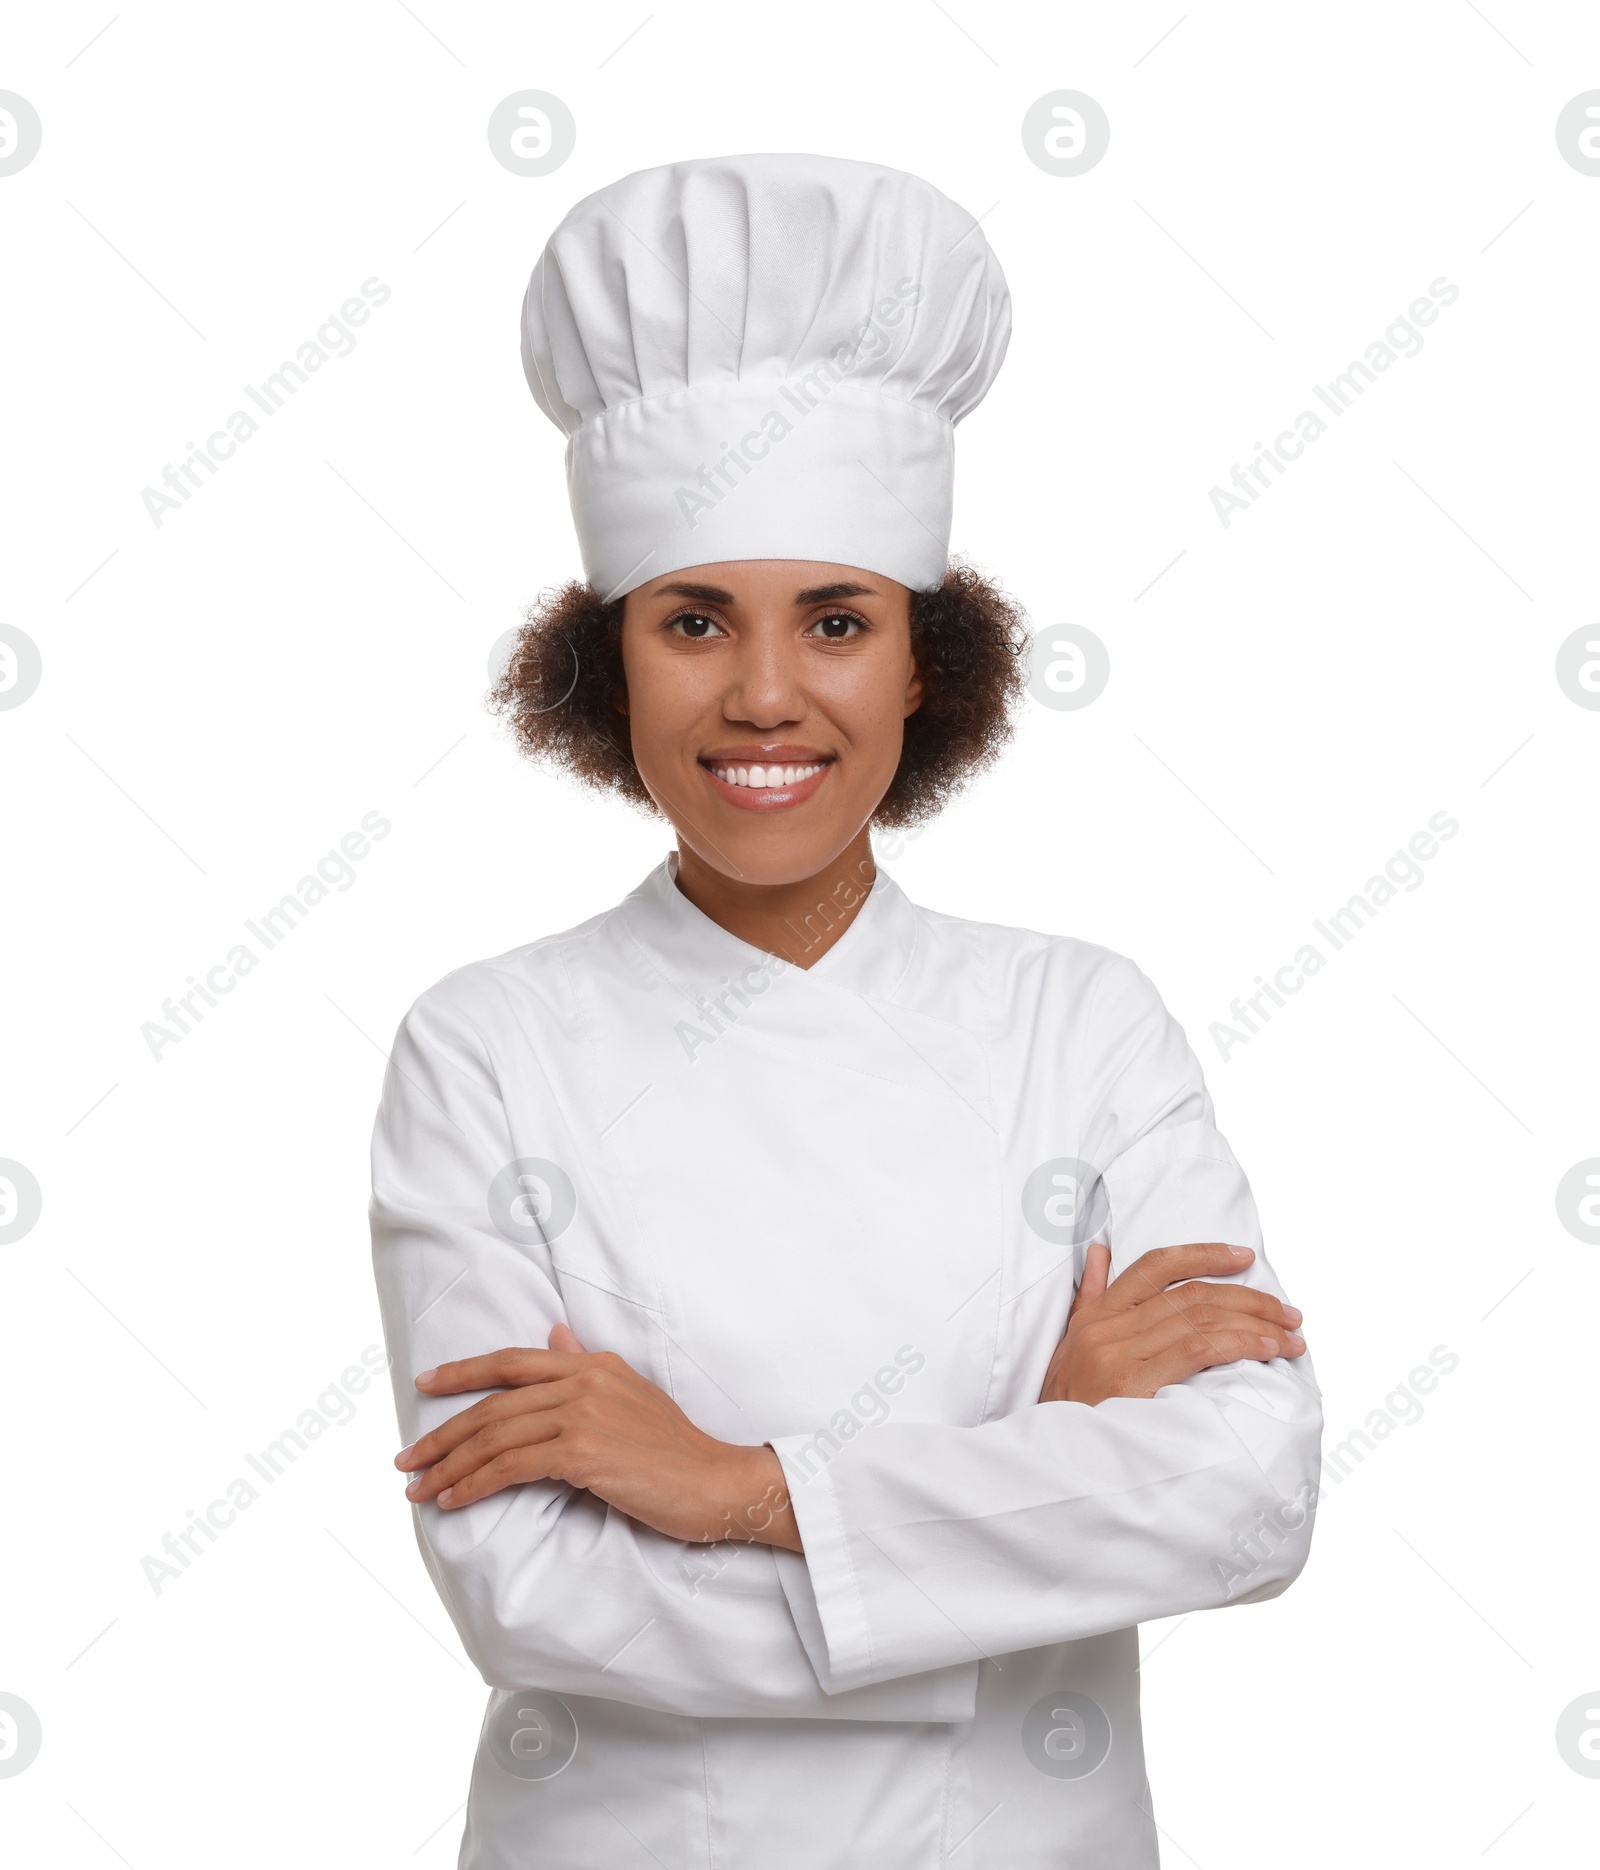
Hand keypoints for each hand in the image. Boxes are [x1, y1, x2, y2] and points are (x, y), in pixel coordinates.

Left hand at [394, 1323, 802, 1550]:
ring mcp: (583, 1414)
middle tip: (407, 1460)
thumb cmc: (677, 1450)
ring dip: (449, 1465)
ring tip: (420, 1488)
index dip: (464, 1371)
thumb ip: (588, 1366)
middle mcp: (585, 1381)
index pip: (514, 1361)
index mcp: (595, 1364)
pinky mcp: (583, 1453)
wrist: (718, 1484)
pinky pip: (511, 1467)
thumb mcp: (632, 1395)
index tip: (426, 1383)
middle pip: (494, 1403)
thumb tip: (556, 1337)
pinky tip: (453, 1501)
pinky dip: (474, 1484)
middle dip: (442, 1432)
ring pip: (495, 1436)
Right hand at [1038, 1242, 1305, 1405]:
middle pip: (1190, 1294)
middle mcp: (1108, 1328)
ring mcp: (1119, 1355)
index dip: (1203, 1254)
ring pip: (1200, 1318)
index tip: (1243, 1256)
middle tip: (1287, 1312)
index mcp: (1097, 1315)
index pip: (1155, 1266)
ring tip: (1290, 1335)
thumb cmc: (1065, 1407)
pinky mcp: (1134, 1383)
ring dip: (1255, 1323)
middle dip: (1247, 1298)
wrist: (1047, 1460)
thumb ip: (1090, 1297)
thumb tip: (1099, 1251)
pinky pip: (1198, 1349)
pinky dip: (1239, 1343)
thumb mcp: (1069, 1344)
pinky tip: (1266, 1350)